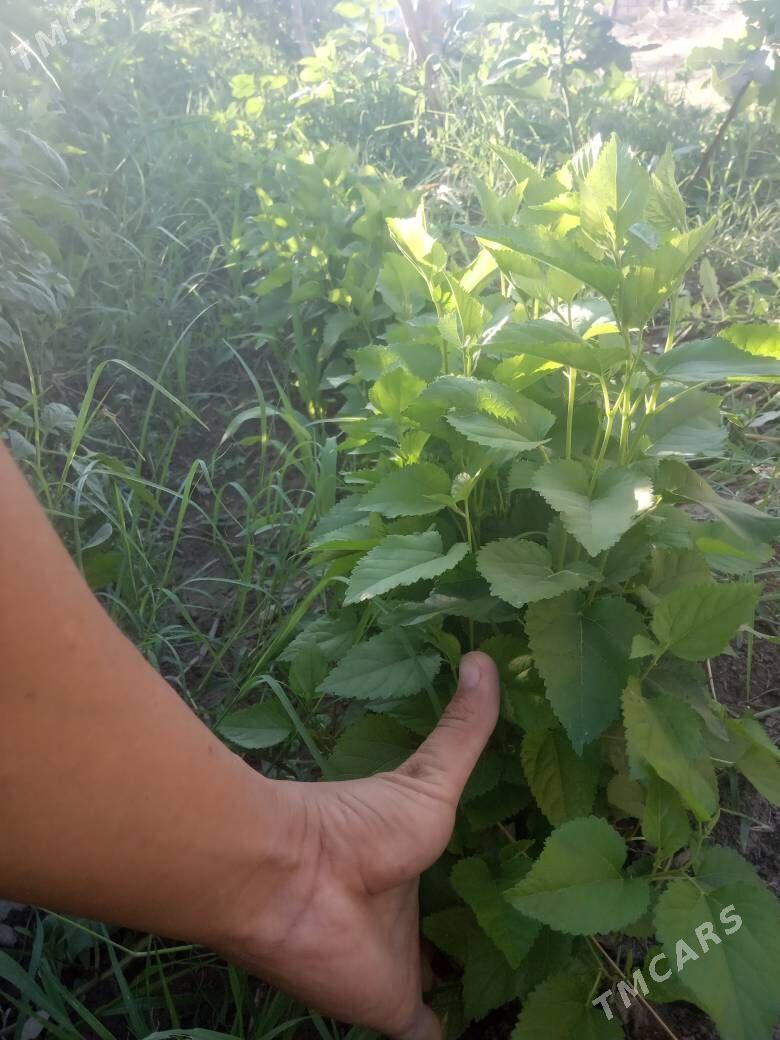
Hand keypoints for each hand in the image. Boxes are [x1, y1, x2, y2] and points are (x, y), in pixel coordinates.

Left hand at [222, 652, 498, 1039]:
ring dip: (465, 985)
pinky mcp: (392, 1009)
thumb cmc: (357, 826)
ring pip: (440, 986)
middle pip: (446, 941)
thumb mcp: (428, 779)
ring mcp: (397, 969)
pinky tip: (481, 1030)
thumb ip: (462, 730)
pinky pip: (431, 1034)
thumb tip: (488, 656)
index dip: (484, 896)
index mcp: (416, 871)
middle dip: (477, 946)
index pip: (455, 890)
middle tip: (532, 945)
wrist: (288, 876)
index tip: (521, 892)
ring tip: (525, 982)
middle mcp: (406, 921)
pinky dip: (450, 1035)